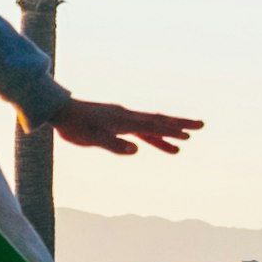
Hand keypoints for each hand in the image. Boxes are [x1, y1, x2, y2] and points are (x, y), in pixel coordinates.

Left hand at [52, 97, 199, 157]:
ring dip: (166, 135)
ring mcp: (122, 120)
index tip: (191, 133)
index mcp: (125, 120)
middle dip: (180, 125)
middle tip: (200, 127)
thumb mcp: (94, 138)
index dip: (173, 129)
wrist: (60, 112)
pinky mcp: (115, 123)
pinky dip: (149, 136)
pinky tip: (154, 142)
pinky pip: (137, 130)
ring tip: (182, 145)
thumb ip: (114, 144)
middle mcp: (127, 117)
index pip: (155, 125)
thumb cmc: (76, 126)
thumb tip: (135, 149)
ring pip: (150, 127)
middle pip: (159, 121)